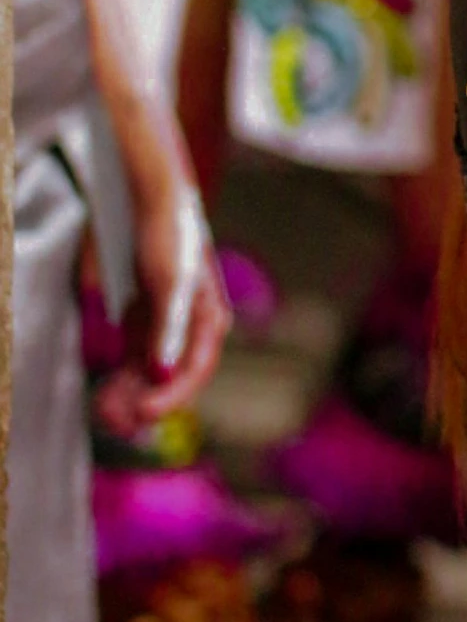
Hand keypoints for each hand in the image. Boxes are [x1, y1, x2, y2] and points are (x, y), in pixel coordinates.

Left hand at [94, 168, 231, 436]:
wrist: (153, 201)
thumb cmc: (169, 238)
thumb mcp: (168, 285)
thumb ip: (167, 331)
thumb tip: (164, 375)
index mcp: (209, 320)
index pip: (194, 371)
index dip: (170, 398)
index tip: (141, 416)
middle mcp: (193, 328)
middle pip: (171, 379)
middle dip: (143, 401)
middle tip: (113, 420)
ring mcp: (168, 327)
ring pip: (151, 375)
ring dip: (129, 395)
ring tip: (101, 410)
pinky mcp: (147, 323)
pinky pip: (137, 362)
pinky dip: (122, 380)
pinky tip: (104, 394)